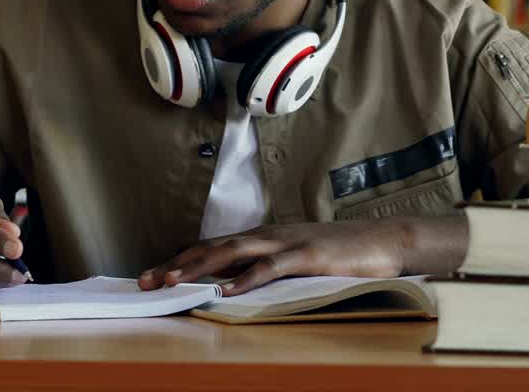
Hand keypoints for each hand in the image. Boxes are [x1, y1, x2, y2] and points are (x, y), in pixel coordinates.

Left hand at [138, 221, 411, 296]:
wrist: (383, 241)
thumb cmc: (339, 254)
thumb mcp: (292, 259)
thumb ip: (262, 266)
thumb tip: (227, 282)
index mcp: (263, 238)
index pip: (211, 246)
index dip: (178, 259)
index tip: (149, 276)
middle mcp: (268, 236)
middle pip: (212, 247)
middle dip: (176, 263)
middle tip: (145, 280)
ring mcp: (287, 243)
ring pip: (233, 252)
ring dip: (199, 267)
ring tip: (172, 281)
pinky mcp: (307, 256)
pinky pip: (271, 267)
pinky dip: (247, 279)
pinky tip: (227, 292)